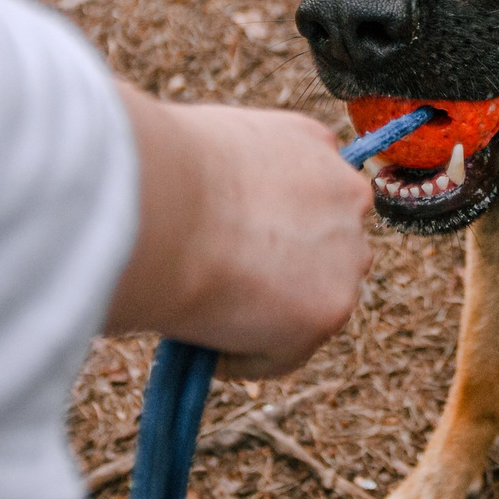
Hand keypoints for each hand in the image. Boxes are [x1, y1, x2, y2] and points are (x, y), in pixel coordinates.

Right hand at [106, 87, 372, 379]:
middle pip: (324, 248)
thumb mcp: (202, 147)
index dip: (269, 227)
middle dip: (282, 271)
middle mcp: (344, 194)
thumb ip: (226, 180)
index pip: (308, 194)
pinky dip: (244, 356)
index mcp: (312, 143)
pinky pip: (283, 351)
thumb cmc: (152, 169)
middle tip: (224, 290)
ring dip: (265, 318)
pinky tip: (203, 345)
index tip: (233, 248)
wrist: (160, 203)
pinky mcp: (331, 309)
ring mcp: (346, 254)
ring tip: (207, 322)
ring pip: (307, 302)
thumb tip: (206, 218)